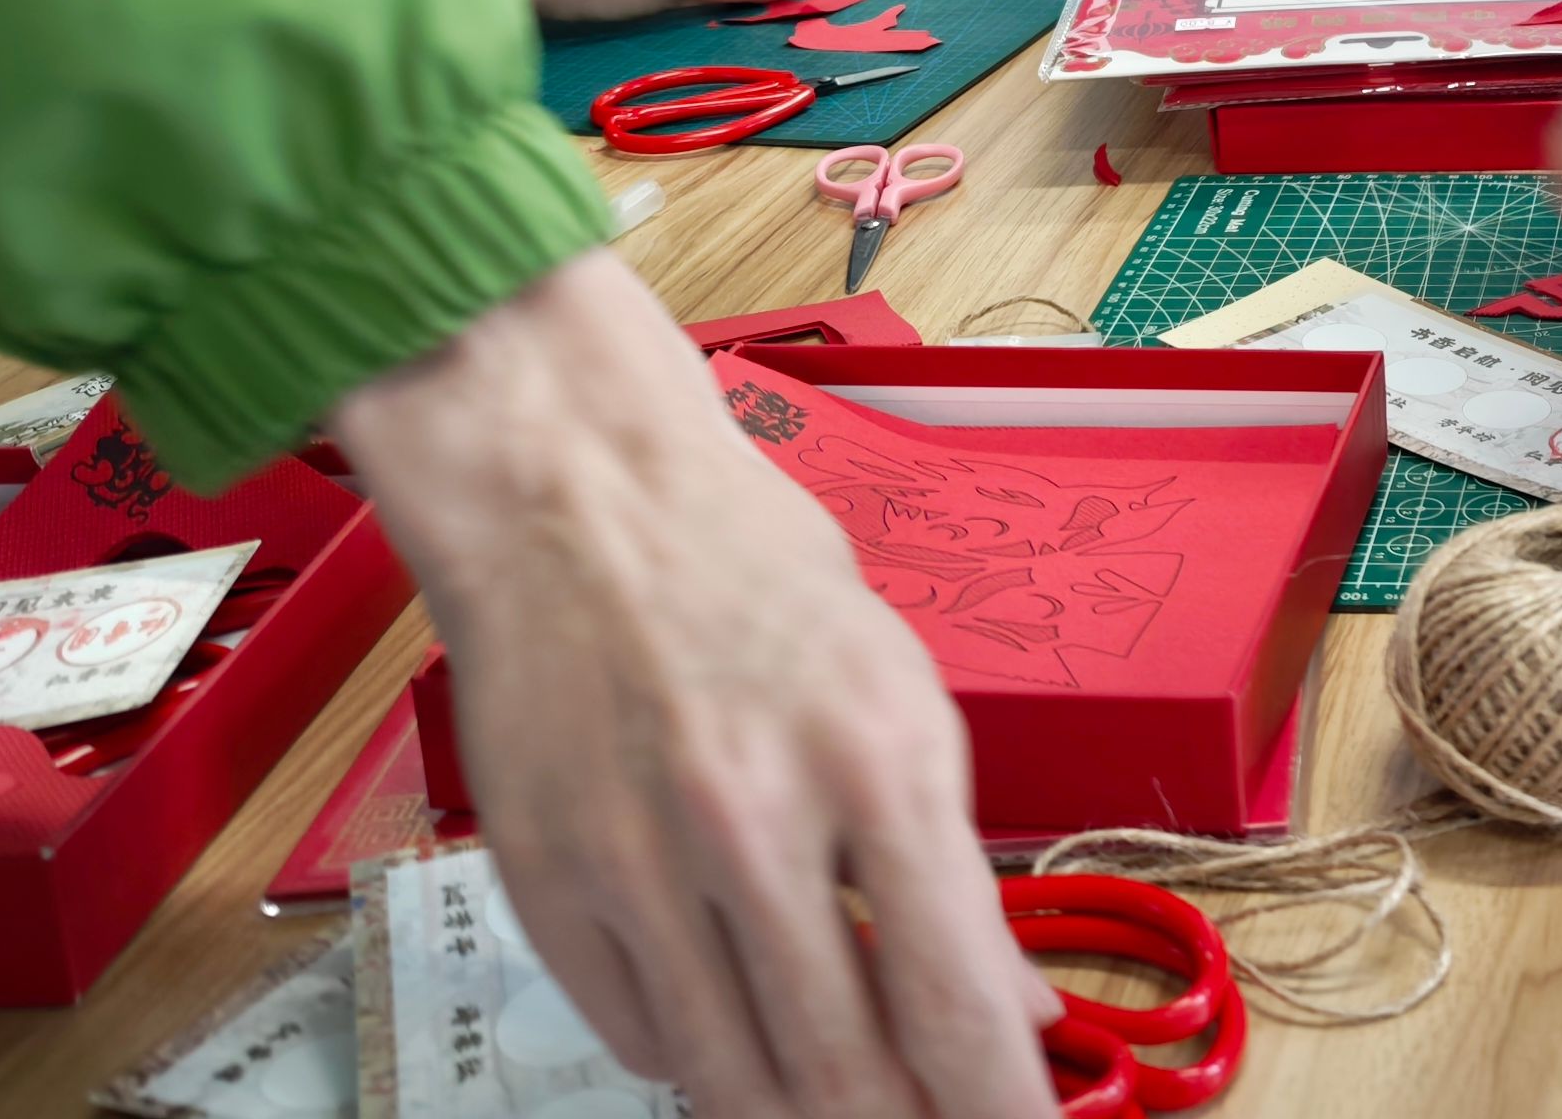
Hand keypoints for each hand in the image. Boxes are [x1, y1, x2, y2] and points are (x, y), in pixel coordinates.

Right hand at [334, 254, 1061, 1118]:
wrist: (579, 502)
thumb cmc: (755, 580)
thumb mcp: (903, 697)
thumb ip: (955, 868)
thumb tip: (1011, 1012)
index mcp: (874, 760)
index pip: (952, 999)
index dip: (996, 1106)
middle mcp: (754, 820)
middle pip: (841, 1067)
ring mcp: (639, 861)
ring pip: (733, 1076)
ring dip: (800, 1109)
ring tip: (842, 1099)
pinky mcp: (550, 886)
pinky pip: (640, 1038)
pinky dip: (700, 1059)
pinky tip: (735, 1030)